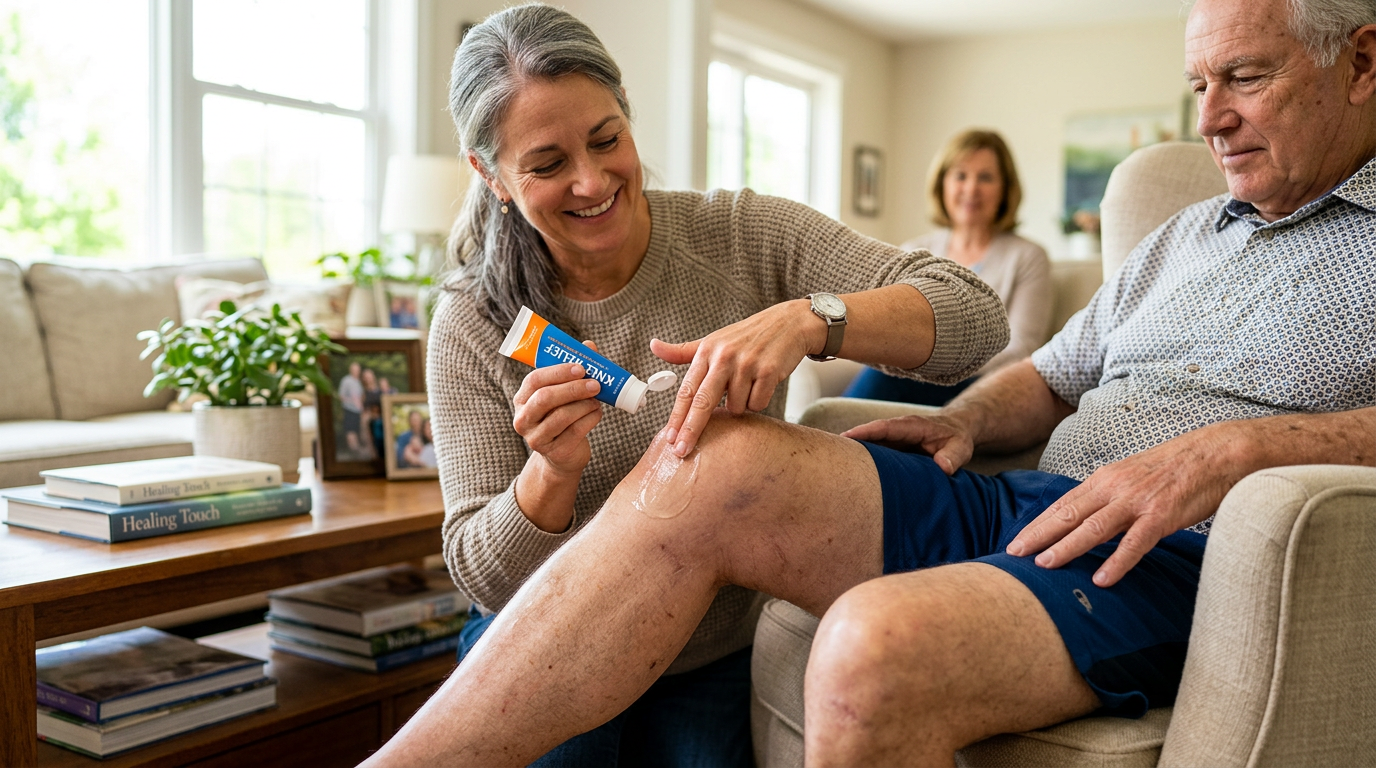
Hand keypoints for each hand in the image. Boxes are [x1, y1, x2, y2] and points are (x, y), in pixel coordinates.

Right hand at [512, 346, 603, 476]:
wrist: (564, 454)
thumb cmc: (564, 415)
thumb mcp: (565, 393)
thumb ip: (574, 370)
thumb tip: (588, 346)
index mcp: (522, 399)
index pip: (534, 380)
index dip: (558, 372)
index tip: (580, 367)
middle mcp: (523, 419)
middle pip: (545, 398)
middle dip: (573, 388)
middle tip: (595, 383)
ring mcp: (536, 438)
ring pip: (561, 416)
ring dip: (584, 405)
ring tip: (597, 400)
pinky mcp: (554, 452)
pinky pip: (575, 432)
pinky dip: (591, 419)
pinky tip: (597, 413)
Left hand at [651, 301, 814, 455]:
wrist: (789, 323)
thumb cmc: (747, 336)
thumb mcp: (713, 340)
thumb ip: (683, 351)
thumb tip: (654, 346)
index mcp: (707, 351)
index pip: (687, 390)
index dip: (676, 417)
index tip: (669, 438)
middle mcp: (724, 357)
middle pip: (703, 402)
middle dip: (691, 430)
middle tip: (681, 451)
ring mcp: (747, 364)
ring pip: (735, 407)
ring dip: (740, 404)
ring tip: (747, 385)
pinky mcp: (769, 371)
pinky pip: (757, 403)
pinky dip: (758, 400)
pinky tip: (761, 384)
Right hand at [842, 413, 975, 474]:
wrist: (957, 430)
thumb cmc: (958, 439)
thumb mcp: (961, 447)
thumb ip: (953, 456)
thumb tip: (943, 467)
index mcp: (912, 426)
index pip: (885, 427)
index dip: (866, 432)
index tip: (847, 437)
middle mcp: (898, 430)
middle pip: (870, 434)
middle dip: (850, 441)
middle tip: (827, 453)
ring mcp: (893, 438)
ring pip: (870, 443)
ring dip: (853, 452)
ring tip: (831, 465)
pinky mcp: (892, 447)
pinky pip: (874, 451)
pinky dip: (862, 459)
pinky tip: (848, 471)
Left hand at [1005, 423, 1246, 586]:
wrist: (1216, 454)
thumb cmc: (1174, 469)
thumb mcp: (1132, 478)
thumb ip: (1108, 498)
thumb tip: (1086, 519)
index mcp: (1104, 479)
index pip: (1062, 504)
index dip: (1037, 524)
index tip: (1015, 541)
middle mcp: (1114, 488)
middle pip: (1068, 515)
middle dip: (1038, 536)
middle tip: (1012, 555)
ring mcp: (1137, 501)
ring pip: (1093, 528)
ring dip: (1066, 548)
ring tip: (1043, 566)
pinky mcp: (1162, 515)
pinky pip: (1135, 543)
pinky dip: (1117, 561)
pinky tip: (1101, 579)